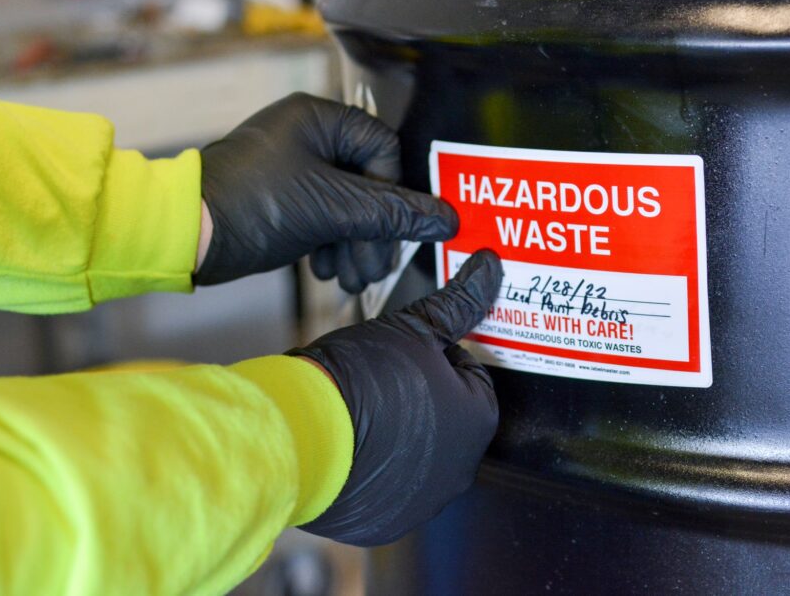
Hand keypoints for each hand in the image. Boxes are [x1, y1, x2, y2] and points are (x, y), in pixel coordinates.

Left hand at [195, 93, 457, 290]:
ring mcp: (293, 167)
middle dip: (373, 230)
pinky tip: (325, 269)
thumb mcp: (330, 209)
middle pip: (368, 182)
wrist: (181, 236)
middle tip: (373, 267)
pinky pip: (324, 217)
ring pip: (347, 205)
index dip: (393, 194)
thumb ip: (391, 213)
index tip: (391, 232)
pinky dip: (330, 244)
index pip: (384, 151)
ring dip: (353, 244)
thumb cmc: (250, 206)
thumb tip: (446, 218)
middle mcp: (307, 136)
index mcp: (319, 119)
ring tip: (350, 277)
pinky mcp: (283, 198)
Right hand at [290, 249, 502, 545]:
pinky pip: (388, 488)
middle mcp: (461, 469)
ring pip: (418, 455)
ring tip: (360, 410)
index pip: (471, 375)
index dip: (437, 356)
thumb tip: (490, 268)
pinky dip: (374, 469)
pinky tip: (349, 446)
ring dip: (398, 434)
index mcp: (479, 419)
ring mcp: (423, 501)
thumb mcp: (414, 327)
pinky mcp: (385, 522)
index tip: (406, 353)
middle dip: (420, 397)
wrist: (299, 433)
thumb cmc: (362, 378)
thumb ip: (459, 302)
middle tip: (381, 379)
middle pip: (448, 418)